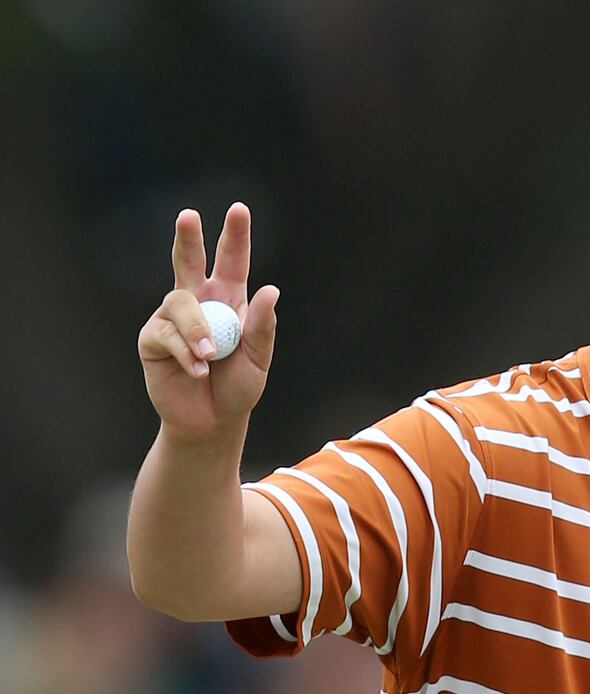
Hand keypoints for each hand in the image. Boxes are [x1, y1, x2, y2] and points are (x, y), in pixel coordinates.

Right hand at [137, 202, 279, 442]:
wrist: (213, 421)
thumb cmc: (238, 387)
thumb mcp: (259, 357)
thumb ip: (262, 325)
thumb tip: (270, 289)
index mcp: (229, 300)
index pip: (232, 262)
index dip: (235, 236)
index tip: (239, 209)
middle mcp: (198, 303)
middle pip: (189, 262)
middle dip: (188, 238)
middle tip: (188, 215)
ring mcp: (171, 319)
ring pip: (179, 303)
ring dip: (198, 329)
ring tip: (212, 356)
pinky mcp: (153, 340)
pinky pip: (165, 334)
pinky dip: (187, 353)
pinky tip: (199, 370)